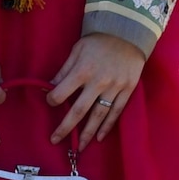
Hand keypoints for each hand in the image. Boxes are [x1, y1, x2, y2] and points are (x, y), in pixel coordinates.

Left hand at [48, 34, 144, 150]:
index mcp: (82, 71)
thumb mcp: (77, 50)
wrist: (128, 32)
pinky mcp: (127, 90)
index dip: (52, 100)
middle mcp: (98, 82)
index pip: (61, 93)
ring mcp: (114, 88)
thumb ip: (64, 70)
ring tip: (78, 147)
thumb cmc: (98, 40)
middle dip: (65, 128)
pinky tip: (100, 137)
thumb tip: (50, 87)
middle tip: (55, 140)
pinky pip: (116, 112)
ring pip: (98, 116)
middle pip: (78, 111)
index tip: (50, 102)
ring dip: (87, 134)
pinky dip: (107, 126)